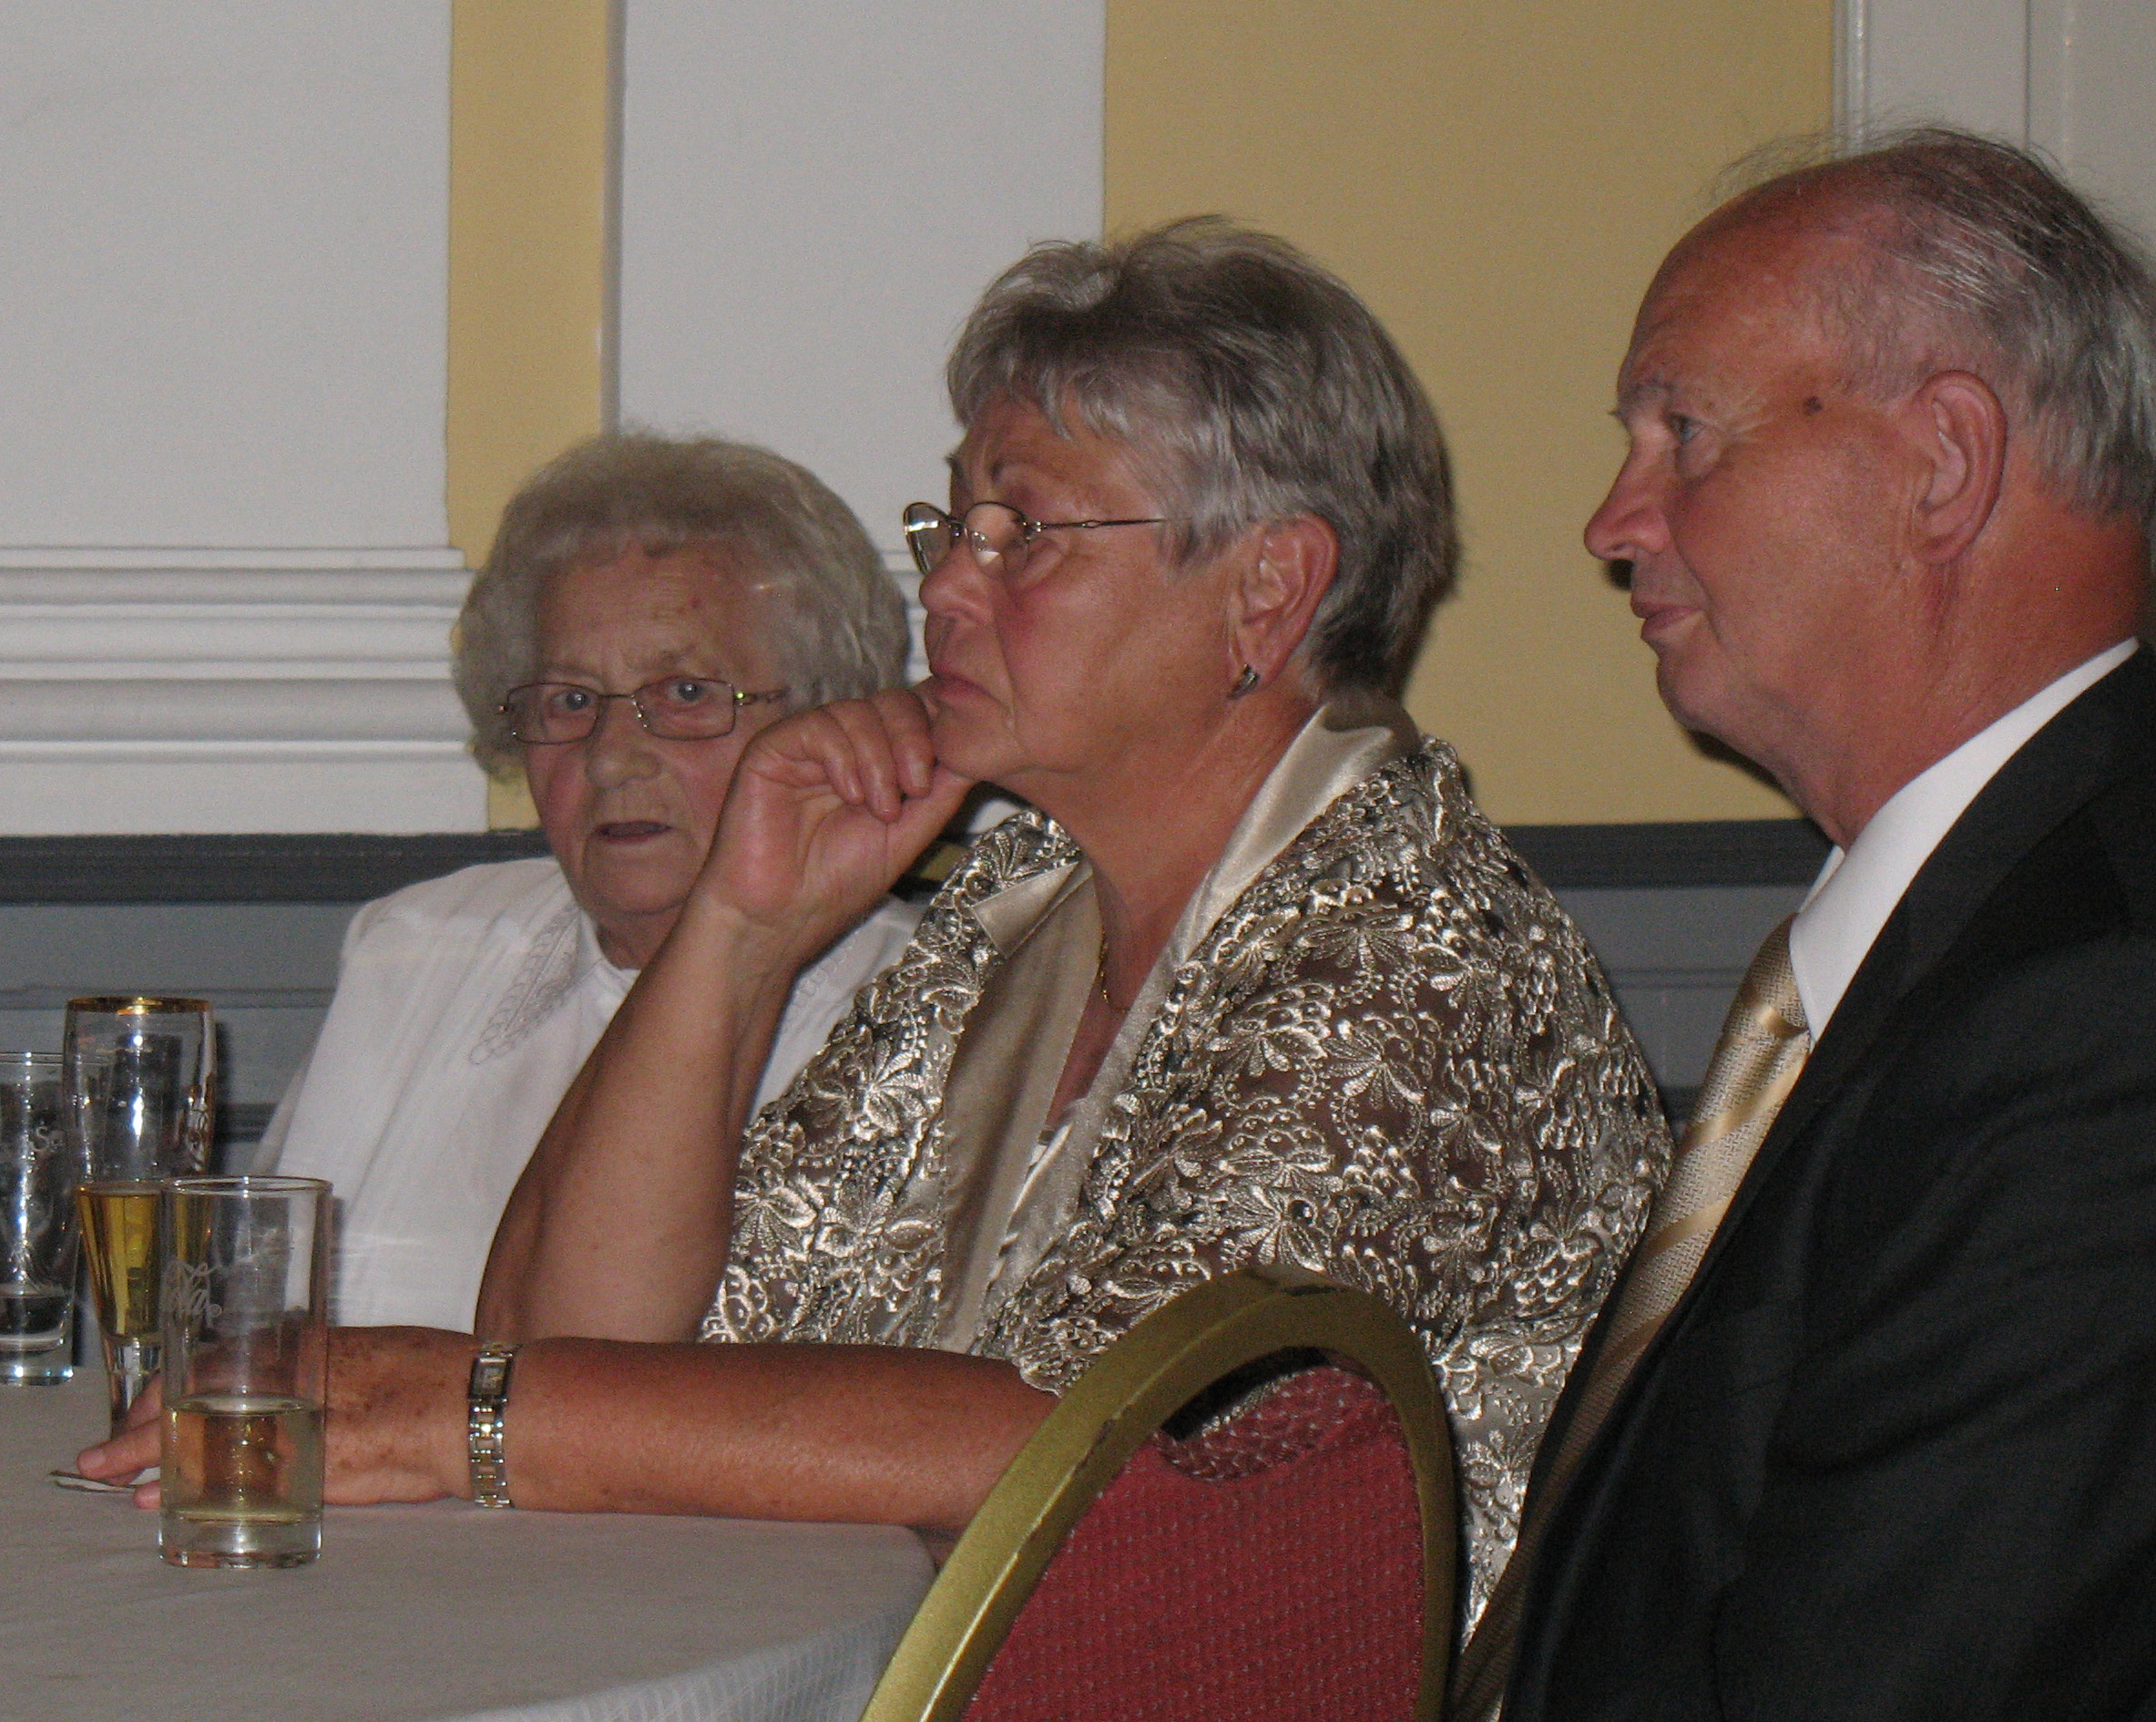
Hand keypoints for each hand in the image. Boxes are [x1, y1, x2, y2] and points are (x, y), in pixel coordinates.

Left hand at [75, 1329, 474, 1509]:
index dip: (175, 1381)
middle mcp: (297, 1380)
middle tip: (104, 1450)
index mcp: (310, 1345)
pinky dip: (195, 1487)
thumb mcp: (375, 1350)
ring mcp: (304, 1423)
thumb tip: (300, 1375)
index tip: (149, 1400)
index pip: (219, 1358)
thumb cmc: (442, 1374)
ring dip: (155, 1457)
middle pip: (199, 1397)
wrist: (480, 1404)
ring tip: (114, 1475)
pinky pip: (239, 1478)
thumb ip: (331, 1364)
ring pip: (211, 1438)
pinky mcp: (314, 1465)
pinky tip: (164, 1498)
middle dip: (145, 1422)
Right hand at [697, 687, 973, 957]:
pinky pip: (818, 725)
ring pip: (858, 710)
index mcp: (877, 760)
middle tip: (915, 790)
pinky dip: (844, 756)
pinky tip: (848, 795)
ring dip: (880, 758)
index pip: (915, 714)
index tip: (945, 769)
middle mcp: (844, 745)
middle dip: (914, 739)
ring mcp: (808, 745)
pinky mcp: (773, 748)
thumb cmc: (837, 884)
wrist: (781, 918)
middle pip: (892, 701)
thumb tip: (977, 752)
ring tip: (879, 808)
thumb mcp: (909, 835)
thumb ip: (940, 792)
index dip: (936, 729)